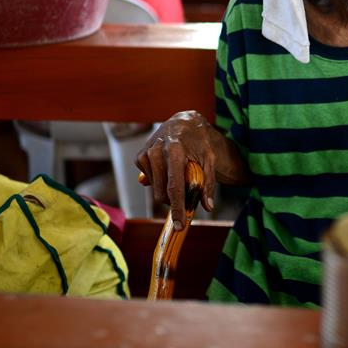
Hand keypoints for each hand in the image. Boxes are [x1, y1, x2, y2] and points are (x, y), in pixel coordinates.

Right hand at [135, 111, 218, 228]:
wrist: (182, 122)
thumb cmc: (197, 141)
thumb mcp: (209, 158)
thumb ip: (208, 182)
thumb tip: (208, 207)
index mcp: (175, 151)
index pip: (174, 187)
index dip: (177, 208)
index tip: (179, 225)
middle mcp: (156, 152)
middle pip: (162, 193)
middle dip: (175, 200)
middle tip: (188, 193)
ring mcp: (145, 154)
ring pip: (155, 190)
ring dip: (168, 190)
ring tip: (179, 173)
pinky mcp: (139, 158)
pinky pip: (150, 182)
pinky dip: (160, 181)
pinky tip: (168, 168)